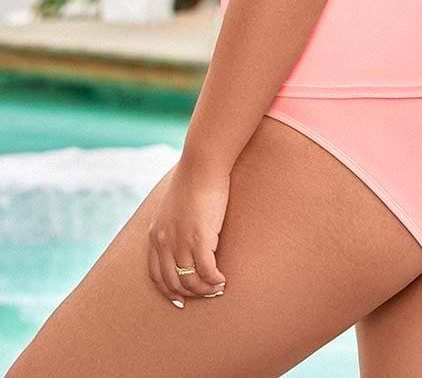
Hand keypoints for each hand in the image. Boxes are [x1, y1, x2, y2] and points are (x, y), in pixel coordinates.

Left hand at [147, 158, 229, 304]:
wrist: (201, 165)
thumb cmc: (192, 180)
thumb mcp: (172, 205)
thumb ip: (172, 223)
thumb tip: (182, 233)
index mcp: (155, 235)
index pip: (156, 274)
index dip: (168, 290)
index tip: (180, 299)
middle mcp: (164, 242)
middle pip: (173, 282)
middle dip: (189, 294)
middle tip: (204, 295)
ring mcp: (180, 242)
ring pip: (191, 281)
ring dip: (205, 289)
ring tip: (217, 288)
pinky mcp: (199, 239)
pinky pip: (207, 272)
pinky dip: (215, 281)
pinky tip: (223, 280)